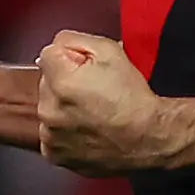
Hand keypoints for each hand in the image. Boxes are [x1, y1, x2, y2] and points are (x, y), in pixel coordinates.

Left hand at [36, 31, 166, 175]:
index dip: (70, 58)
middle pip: (46, 83)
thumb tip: (58, 45)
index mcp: (61, 82)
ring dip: (63, 108)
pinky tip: (87, 130)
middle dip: (64, 83)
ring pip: (49, 109)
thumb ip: (75, 40)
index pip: (48, 55)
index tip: (86, 68)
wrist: (148, 138)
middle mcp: (49, 110)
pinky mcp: (55, 155)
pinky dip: (65, 132)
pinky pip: (52, 135)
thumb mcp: (111, 51)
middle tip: (93, 91)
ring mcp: (50, 136)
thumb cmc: (133, 99)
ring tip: (92, 113)